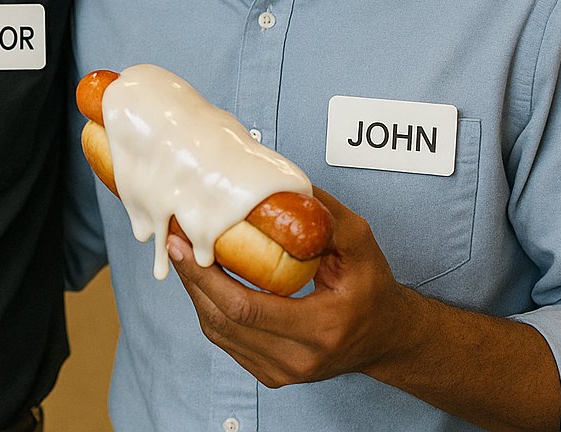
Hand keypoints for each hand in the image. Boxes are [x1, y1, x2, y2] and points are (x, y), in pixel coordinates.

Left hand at [165, 185, 413, 386]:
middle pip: (223, 321)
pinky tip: (203, 280)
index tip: (183, 243)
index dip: (205, 275)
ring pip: (219, 333)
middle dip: (192, 278)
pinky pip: (227, 341)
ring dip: (195, 292)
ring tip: (183, 256)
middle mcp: (299, 358)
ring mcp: (283, 372)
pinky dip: (209, 308)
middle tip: (173, 241)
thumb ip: (326, 217)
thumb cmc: (373, 289)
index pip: (246, 307)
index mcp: (321, 328)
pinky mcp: (271, 375)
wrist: (387, 338)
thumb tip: (282, 185)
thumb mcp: (360, 246)